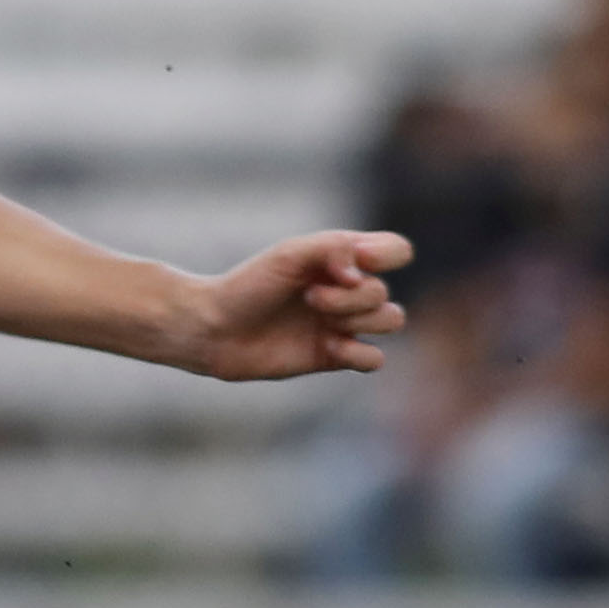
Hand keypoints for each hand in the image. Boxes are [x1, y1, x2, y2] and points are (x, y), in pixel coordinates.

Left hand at [182, 228, 412, 380]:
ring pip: (391, 320)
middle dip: (352, 296)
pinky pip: (375, 359)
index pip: (395, 251)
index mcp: (341, 260)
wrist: (213, 328)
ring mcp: (343, 324)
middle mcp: (347, 291)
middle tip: (310, 297)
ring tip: (320, 318)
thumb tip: (363, 272)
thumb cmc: (248, 285)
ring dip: (361, 320)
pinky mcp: (335, 356)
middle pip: (384, 292)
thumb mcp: (289, 255)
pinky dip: (358, 353)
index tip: (353, 263)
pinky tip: (326, 347)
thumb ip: (333, 249)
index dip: (385, 256)